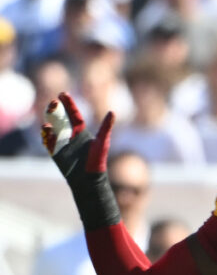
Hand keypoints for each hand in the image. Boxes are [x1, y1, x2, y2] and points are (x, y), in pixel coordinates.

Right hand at [41, 92, 120, 229]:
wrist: (88, 180)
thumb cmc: (98, 161)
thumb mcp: (102, 142)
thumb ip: (106, 128)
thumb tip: (112, 112)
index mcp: (82, 131)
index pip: (74, 114)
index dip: (68, 104)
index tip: (62, 93)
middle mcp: (70, 135)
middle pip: (60, 118)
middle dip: (56, 110)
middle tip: (53, 102)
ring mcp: (62, 143)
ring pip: (52, 128)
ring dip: (49, 121)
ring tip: (49, 115)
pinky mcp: (55, 152)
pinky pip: (48, 141)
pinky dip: (46, 135)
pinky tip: (46, 129)